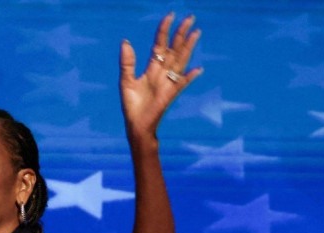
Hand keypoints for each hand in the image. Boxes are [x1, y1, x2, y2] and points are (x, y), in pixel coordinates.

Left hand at [120, 13, 202, 139]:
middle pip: (174, 49)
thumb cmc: (132, 105)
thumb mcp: (126, 81)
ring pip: (180, 60)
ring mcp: (168, 82)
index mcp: (151, 68)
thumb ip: (127, 62)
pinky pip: (182, 84)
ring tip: (196, 33)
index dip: (164, 31)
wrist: (136, 124)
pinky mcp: (170, 95)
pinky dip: (189, 77)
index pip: (160, 44)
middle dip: (181, 33)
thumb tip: (125, 41)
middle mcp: (162, 72)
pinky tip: (198, 70)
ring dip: (188, 47)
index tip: (170, 16)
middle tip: (190, 17)